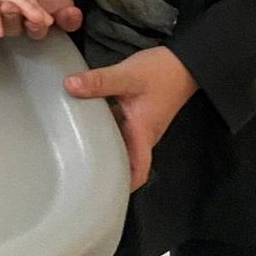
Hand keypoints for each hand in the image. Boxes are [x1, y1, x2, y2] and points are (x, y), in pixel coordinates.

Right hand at [0, 0, 82, 36]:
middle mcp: (16, 18)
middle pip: (11, 28)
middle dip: (9, 19)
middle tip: (9, 8)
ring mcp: (37, 18)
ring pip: (36, 31)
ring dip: (36, 27)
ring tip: (37, 18)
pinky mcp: (59, 13)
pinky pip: (66, 23)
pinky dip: (69, 20)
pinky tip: (68, 12)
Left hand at [64, 47, 196, 190]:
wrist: (186, 61)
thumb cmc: (162, 73)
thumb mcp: (128, 76)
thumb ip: (99, 81)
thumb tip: (69, 85)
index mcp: (143, 134)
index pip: (137, 171)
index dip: (123, 187)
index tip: (101, 194)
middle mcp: (143, 135)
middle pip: (126, 161)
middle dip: (106, 170)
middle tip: (78, 173)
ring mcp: (142, 125)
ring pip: (121, 144)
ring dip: (104, 148)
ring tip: (76, 151)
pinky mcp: (139, 113)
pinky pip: (120, 128)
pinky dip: (105, 129)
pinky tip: (87, 121)